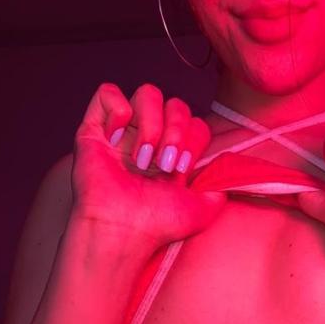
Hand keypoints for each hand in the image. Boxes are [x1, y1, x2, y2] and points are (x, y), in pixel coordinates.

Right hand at [71, 83, 225, 249]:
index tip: (182, 170)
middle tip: (166, 164)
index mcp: (174, 152)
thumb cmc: (157, 225)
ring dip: (152, 124)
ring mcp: (124, 132)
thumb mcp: (204, 208)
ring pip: (147, 93)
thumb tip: (230, 167)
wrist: (124, 231)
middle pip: (176, 104)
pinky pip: (107, 92)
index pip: (194, 122)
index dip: (193, 139)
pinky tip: (115, 139)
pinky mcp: (94, 129)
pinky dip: (117, 111)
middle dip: (176, 131)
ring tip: (142, 158)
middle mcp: (150, 139)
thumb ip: (221, 186)